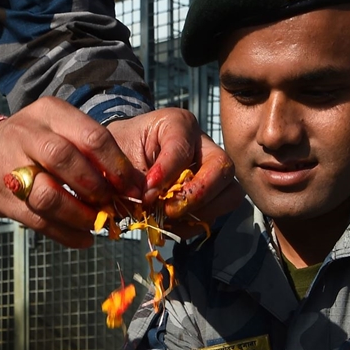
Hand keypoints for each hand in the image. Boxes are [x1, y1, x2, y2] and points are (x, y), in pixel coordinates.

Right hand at [0, 98, 145, 247]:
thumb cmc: (35, 144)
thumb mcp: (61, 129)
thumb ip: (94, 151)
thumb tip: (138, 183)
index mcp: (50, 113)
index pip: (90, 136)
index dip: (116, 166)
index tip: (133, 187)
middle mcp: (27, 135)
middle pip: (65, 159)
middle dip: (96, 187)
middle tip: (113, 204)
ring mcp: (11, 167)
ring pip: (48, 195)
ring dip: (80, 215)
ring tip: (97, 224)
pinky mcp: (6, 200)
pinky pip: (39, 222)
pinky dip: (67, 234)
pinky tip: (84, 238)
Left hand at [107, 109, 242, 237]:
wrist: (121, 159)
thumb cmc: (121, 149)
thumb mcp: (119, 155)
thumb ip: (133, 177)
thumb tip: (151, 204)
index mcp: (178, 124)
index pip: (183, 147)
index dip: (167, 173)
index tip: (147, 191)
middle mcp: (203, 146)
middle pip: (222, 168)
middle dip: (196, 194)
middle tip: (168, 209)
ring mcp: (211, 172)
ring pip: (229, 194)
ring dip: (200, 213)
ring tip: (168, 218)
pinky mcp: (210, 197)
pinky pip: (214, 215)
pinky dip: (191, 225)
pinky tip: (169, 224)